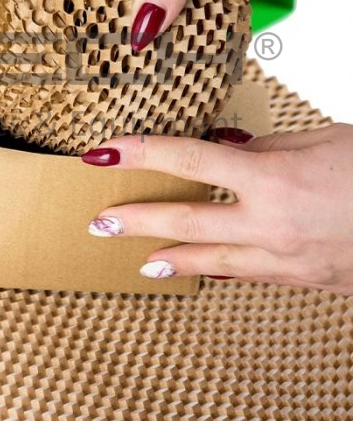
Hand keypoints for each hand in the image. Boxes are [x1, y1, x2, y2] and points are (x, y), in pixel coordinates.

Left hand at [83, 124, 352, 294]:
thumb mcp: (322, 140)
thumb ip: (266, 147)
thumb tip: (226, 149)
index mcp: (274, 179)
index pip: (187, 160)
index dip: (139, 153)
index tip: (103, 152)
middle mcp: (271, 224)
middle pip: (184, 222)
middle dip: (135, 221)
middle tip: (98, 223)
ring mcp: (287, 260)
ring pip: (210, 262)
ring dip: (167, 257)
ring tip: (134, 258)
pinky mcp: (305, 281)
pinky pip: (247, 275)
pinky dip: (215, 270)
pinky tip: (195, 269)